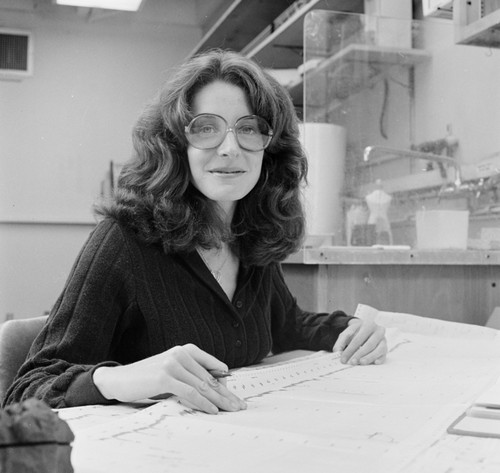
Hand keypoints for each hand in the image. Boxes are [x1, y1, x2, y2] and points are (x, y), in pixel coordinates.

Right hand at [93, 344, 245, 413]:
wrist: (119, 379)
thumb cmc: (147, 378)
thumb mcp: (172, 371)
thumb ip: (190, 374)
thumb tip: (216, 388)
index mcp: (184, 349)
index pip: (211, 367)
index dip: (225, 383)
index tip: (236, 396)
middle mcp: (180, 353)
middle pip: (209, 378)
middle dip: (225, 394)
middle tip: (239, 405)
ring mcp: (173, 363)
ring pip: (202, 385)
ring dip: (218, 400)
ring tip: (230, 410)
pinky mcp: (165, 376)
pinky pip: (190, 392)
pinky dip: (203, 402)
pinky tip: (212, 410)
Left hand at [333, 319, 386, 364]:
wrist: (366, 328)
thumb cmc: (356, 332)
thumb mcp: (347, 333)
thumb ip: (340, 342)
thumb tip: (337, 351)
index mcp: (367, 325)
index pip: (357, 339)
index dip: (350, 350)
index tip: (343, 359)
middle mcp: (378, 331)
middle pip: (369, 344)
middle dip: (360, 354)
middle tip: (352, 362)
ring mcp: (383, 339)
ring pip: (379, 349)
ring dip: (370, 357)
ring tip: (361, 363)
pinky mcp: (386, 347)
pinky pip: (384, 354)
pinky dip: (380, 358)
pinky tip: (375, 363)